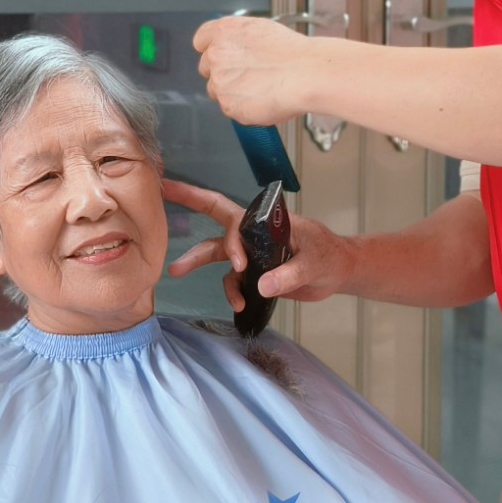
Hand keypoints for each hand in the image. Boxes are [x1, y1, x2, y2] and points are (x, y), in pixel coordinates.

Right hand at [162, 178, 356, 312]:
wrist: (339, 272)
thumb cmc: (330, 255)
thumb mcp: (315, 262)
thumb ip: (289, 274)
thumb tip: (260, 287)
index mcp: (265, 222)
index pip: (231, 211)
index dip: (204, 205)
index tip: (219, 242)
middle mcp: (253, 235)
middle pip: (215, 223)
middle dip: (188, 207)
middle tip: (162, 197)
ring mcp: (251, 255)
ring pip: (217, 255)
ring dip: (197, 263)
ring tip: (176, 271)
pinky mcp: (255, 275)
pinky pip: (234, 282)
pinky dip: (233, 293)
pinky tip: (239, 305)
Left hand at [193, 17, 315, 125]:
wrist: (307, 74)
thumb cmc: (293, 53)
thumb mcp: (262, 30)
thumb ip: (239, 40)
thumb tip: (237, 50)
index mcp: (224, 32)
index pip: (201, 41)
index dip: (212, 50)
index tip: (222, 56)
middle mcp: (216, 55)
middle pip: (206, 68)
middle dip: (222, 72)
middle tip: (248, 75)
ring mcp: (220, 81)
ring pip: (217, 90)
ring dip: (233, 92)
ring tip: (260, 88)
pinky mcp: (229, 105)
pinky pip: (231, 109)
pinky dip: (244, 108)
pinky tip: (264, 99)